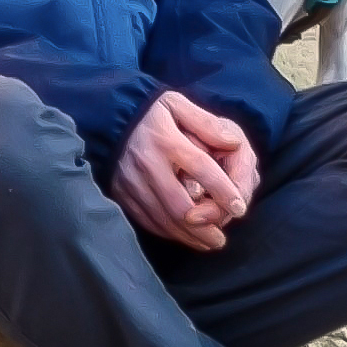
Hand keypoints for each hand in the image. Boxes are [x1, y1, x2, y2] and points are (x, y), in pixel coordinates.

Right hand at [113, 91, 257, 250]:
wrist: (107, 118)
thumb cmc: (150, 112)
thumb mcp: (178, 104)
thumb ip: (207, 123)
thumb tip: (234, 142)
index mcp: (165, 140)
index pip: (201, 168)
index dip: (223, 191)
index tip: (239, 207)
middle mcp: (147, 164)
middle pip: (180, 205)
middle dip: (205, 226)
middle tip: (222, 238)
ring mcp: (131, 182)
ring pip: (163, 219)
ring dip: (188, 236)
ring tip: (209, 242)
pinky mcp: (121, 194)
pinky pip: (146, 220)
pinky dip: (167, 233)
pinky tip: (184, 236)